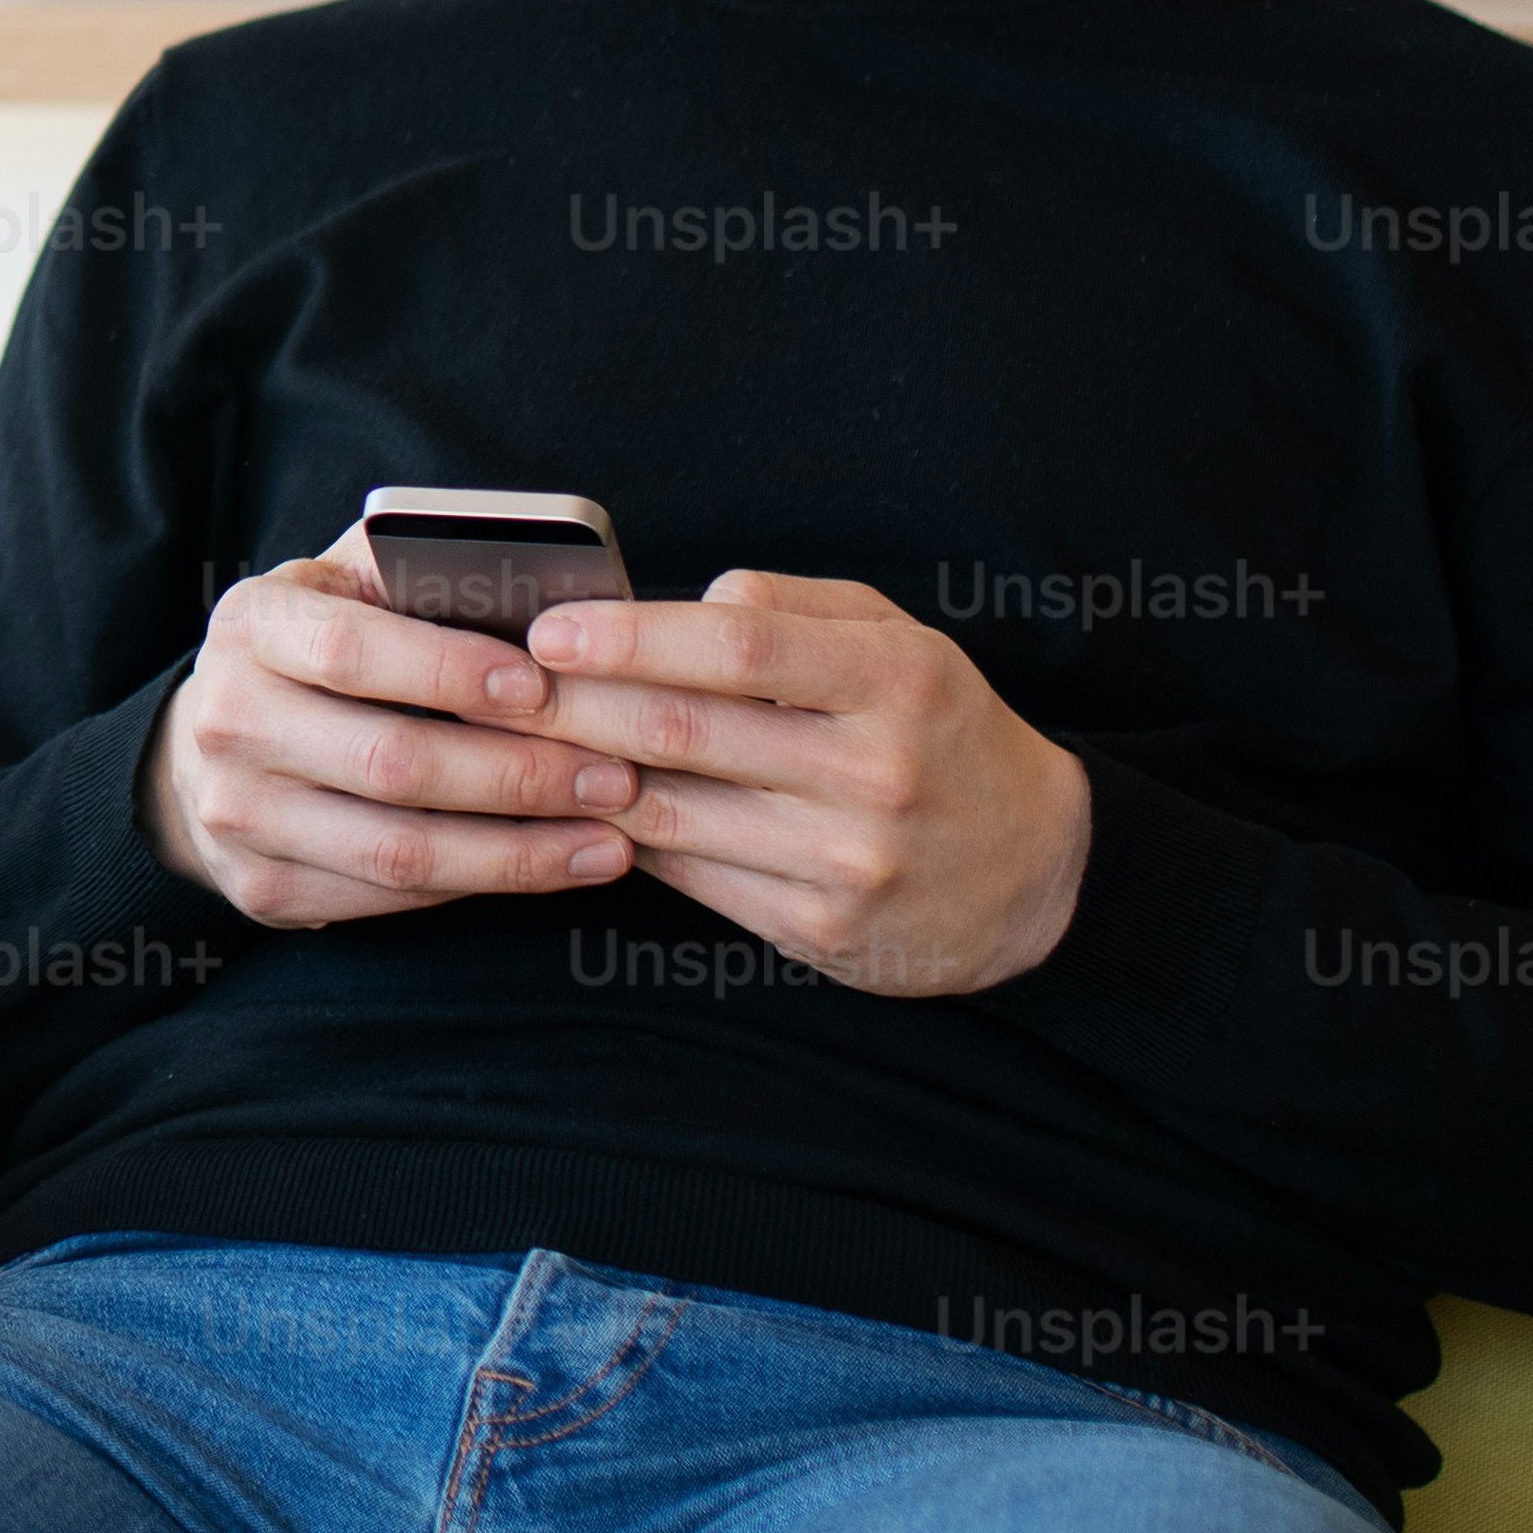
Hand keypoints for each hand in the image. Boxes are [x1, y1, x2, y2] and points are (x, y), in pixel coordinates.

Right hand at [138, 552, 648, 932]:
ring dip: (518, 848)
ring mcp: (237, 815)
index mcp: (251, 626)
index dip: (450, 671)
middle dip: (517, 773)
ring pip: (398, 849)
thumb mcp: (351, 584)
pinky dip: (481, 883)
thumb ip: (425, 574)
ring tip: (608, 835)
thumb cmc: (323, 645)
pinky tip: (553, 865)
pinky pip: (391, 898)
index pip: (351, 651)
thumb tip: (547, 591)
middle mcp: (228, 721)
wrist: (216, 738)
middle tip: (615, 772)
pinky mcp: (261, 888)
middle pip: (389, 762)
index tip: (543, 685)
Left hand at [517, 572, 1094, 997]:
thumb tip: (683, 600)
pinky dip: (626, 839)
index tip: (551, 629)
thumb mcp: (901, 641)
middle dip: (570, 706)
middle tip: (494, 686)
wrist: (1038, 872)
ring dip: (578, 778)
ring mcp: (846, 862)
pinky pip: (692, 877)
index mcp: (895, 681)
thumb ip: (795, 607)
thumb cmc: (941, 731)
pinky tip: (581, 808)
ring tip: (515, 745)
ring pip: (672, 813)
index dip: (629, 636)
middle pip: (684, 732)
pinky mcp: (819, 932)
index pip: (737, 646)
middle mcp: (875, 774)